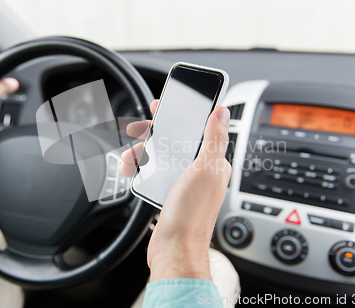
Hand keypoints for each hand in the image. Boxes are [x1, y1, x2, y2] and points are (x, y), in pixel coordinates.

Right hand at [119, 101, 231, 280]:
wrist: (173, 250)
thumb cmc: (192, 214)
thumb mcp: (206, 170)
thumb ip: (215, 139)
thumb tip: (222, 112)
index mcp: (213, 162)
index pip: (200, 129)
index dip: (184, 114)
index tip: (168, 105)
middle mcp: (199, 170)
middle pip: (177, 140)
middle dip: (157, 133)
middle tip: (143, 128)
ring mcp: (183, 181)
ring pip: (161, 154)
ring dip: (144, 151)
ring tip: (132, 156)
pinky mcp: (169, 192)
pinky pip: (154, 172)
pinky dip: (141, 167)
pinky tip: (132, 168)